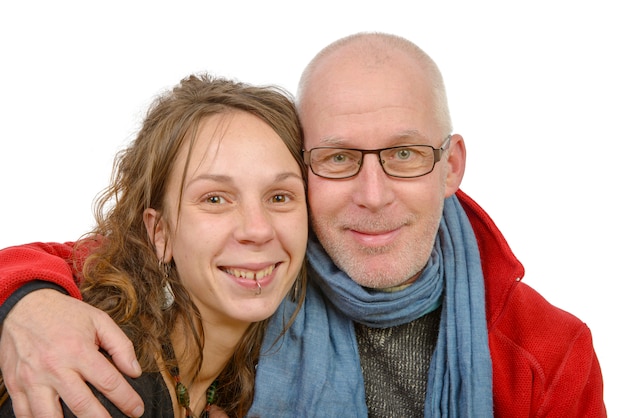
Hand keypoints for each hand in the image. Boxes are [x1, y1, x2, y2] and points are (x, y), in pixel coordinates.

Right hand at [0, 289, 143, 416]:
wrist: (24, 306)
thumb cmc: (64, 314)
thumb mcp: (99, 320)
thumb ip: (121, 345)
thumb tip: (134, 371)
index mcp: (78, 350)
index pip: (109, 383)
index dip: (127, 400)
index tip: (137, 409)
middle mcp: (54, 367)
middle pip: (82, 405)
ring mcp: (32, 379)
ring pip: (50, 417)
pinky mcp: (15, 385)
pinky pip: (25, 414)